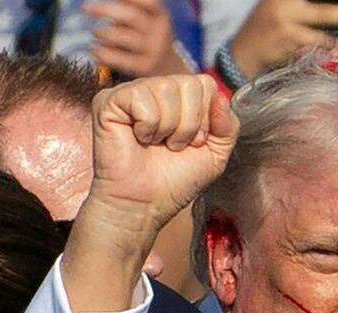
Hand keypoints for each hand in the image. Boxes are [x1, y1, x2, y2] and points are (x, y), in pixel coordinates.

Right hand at [82, 74, 238, 240]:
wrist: (143, 205)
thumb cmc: (174, 182)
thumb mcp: (215, 155)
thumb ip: (228, 125)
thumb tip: (222, 96)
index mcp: (179, 98)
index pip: (205, 83)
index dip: (206, 118)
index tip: (194, 143)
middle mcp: (156, 89)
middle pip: (189, 83)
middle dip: (189, 123)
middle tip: (173, 146)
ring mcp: (131, 92)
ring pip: (166, 88)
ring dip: (168, 127)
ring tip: (157, 144)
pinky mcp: (109, 100)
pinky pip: (142, 98)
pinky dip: (147, 126)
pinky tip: (139, 139)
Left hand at [89, 0, 194, 76]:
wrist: (167, 71)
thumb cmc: (147, 37)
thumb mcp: (146, 20)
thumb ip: (130, 7)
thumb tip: (111, 1)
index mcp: (160, 16)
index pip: (151, 2)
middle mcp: (160, 32)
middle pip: (132, 17)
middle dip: (105, 10)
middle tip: (85, 8)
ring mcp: (153, 51)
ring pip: (126, 38)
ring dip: (104, 33)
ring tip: (95, 33)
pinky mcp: (145, 68)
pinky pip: (122, 60)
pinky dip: (104, 54)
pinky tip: (94, 50)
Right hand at [226, 0, 337, 77]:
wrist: (242, 53)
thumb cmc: (266, 28)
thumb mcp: (281, 6)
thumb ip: (303, 3)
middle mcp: (286, 0)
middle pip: (327, 3)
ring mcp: (288, 17)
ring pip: (328, 17)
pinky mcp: (290, 36)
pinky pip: (320, 40)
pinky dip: (333, 43)